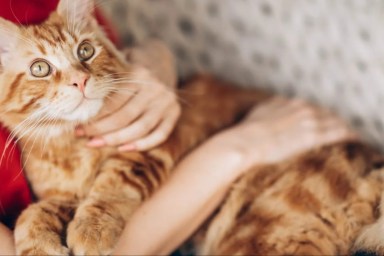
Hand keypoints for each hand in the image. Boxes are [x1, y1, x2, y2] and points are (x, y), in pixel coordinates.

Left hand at [77, 68, 180, 150]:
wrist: (160, 68)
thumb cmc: (130, 76)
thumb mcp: (119, 72)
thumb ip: (104, 84)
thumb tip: (77, 106)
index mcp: (139, 75)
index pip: (114, 102)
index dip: (95, 116)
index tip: (78, 126)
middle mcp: (155, 88)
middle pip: (125, 116)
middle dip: (102, 130)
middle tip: (85, 138)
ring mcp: (166, 102)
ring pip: (141, 128)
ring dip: (117, 140)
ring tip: (97, 144)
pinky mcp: (174, 114)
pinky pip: (159, 135)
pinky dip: (142, 145)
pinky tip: (123, 148)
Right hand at [211, 97, 356, 173]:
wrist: (244, 142)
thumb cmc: (246, 133)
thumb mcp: (256, 114)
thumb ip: (268, 109)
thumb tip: (269, 110)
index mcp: (287, 102)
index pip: (310, 108)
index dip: (319, 116)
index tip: (322, 123)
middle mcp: (300, 107)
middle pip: (325, 113)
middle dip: (333, 121)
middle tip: (340, 130)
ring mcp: (307, 120)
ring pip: (335, 121)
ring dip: (343, 128)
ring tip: (350, 135)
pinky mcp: (312, 135)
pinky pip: (338, 133)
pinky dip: (348, 135)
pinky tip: (354, 139)